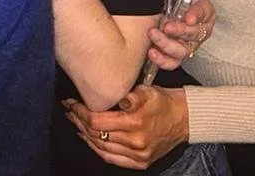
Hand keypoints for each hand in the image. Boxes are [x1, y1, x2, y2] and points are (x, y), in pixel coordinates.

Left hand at [63, 85, 187, 169]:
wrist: (184, 119)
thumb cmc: (163, 101)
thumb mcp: (148, 91)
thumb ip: (130, 95)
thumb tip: (117, 97)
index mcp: (136, 122)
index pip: (97, 120)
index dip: (80, 112)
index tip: (71, 103)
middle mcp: (136, 142)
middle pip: (96, 134)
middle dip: (79, 121)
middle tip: (69, 111)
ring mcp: (138, 155)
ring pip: (101, 147)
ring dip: (85, 135)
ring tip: (75, 123)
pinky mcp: (140, 163)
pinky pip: (111, 158)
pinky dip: (97, 149)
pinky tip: (89, 139)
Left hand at [146, 0, 215, 70]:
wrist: (176, 11)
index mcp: (204, 10)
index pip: (205, 13)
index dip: (197, 15)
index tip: (188, 17)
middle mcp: (199, 30)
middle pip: (195, 35)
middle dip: (180, 31)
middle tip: (166, 25)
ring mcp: (188, 44)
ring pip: (183, 51)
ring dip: (169, 45)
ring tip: (154, 35)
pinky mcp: (177, 55)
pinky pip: (173, 63)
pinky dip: (163, 60)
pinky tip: (152, 52)